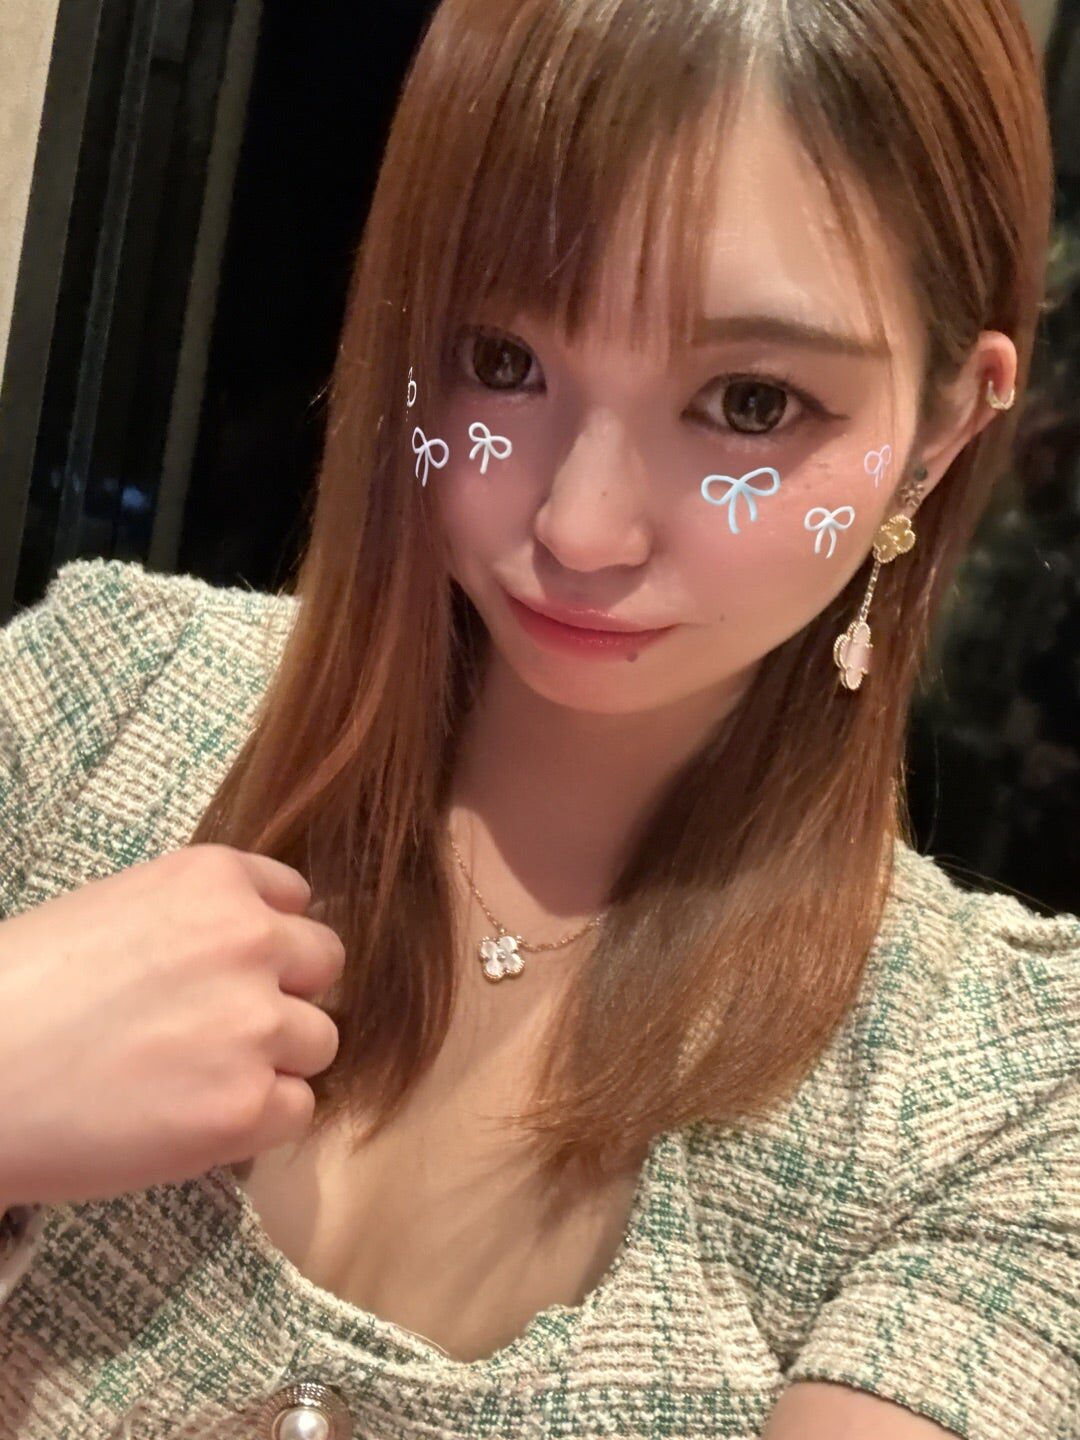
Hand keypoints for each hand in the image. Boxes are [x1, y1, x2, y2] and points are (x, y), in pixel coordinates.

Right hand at [0, 844, 344, 1207]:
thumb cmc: (18, 991)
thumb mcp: (116, 911)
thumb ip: (199, 922)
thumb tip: (259, 953)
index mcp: (214, 879)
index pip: (296, 904)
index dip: (264, 945)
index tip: (224, 974)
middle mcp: (251, 938)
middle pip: (323, 967)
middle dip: (282, 997)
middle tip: (217, 1031)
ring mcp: (255, 1023)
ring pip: (319, 1042)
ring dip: (274, 1062)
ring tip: (195, 1079)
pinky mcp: (247, 1106)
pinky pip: (297, 1111)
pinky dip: (256, 1123)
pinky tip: (190, 1119)